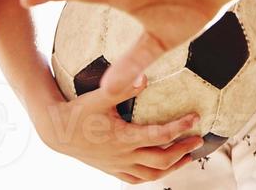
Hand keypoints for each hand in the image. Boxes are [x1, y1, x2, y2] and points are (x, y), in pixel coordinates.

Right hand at [38, 81, 202, 184]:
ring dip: (172, 167)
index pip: (159, 136)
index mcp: (122, 137)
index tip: (195, 118)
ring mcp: (117, 165)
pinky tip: (162, 169)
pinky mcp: (111, 169)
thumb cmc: (78, 110)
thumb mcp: (100, 96)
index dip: (180, 128)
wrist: (56, 130)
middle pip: (161, 160)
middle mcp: (122, 155)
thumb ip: (122, 87)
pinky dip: (152, 177)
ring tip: (188, 156)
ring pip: (151, 175)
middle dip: (183, 150)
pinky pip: (135, 180)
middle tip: (199, 139)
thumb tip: (144, 77)